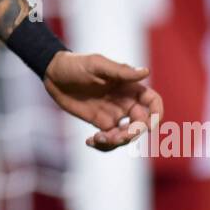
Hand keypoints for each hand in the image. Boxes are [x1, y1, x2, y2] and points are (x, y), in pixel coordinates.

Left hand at [42, 51, 160, 151]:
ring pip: (126, 135)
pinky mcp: (100, 123)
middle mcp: (125, 101)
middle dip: (132, 134)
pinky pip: (109, 139)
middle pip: (141, 124)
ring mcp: (113, 114)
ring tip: (98, 139)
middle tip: (115, 136)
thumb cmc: (75, 64)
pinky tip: (90, 141)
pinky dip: (103, 145)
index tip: (149, 126)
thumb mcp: (96, 65)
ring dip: (116, 142)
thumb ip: (120, 71)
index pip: (152, 102)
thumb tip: (146, 72)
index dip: (156, 114)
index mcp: (129, 86)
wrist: (53, 74)